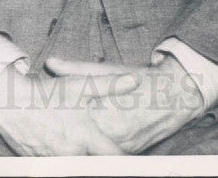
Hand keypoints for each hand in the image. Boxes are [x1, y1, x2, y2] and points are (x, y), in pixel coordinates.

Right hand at [0, 63, 136, 155]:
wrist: (9, 103)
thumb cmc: (47, 93)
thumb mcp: (80, 85)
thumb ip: (110, 85)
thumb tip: (134, 81)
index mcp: (85, 136)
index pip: (114, 159)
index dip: (126, 162)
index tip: (135, 162)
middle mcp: (72, 153)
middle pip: (95, 168)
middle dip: (101, 162)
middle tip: (106, 156)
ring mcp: (55, 161)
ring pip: (75, 169)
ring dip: (81, 161)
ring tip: (78, 148)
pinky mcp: (40, 165)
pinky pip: (56, 168)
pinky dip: (62, 161)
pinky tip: (61, 150)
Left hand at [45, 55, 204, 153]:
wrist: (177, 94)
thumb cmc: (141, 79)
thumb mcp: (107, 69)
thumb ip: (76, 68)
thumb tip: (51, 62)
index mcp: (101, 110)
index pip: (70, 121)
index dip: (54, 122)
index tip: (40, 120)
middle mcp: (112, 132)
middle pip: (81, 142)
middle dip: (66, 139)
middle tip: (49, 136)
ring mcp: (123, 144)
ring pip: (96, 152)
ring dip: (83, 148)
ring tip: (64, 144)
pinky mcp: (132, 150)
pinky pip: (111, 155)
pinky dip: (100, 151)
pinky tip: (90, 148)